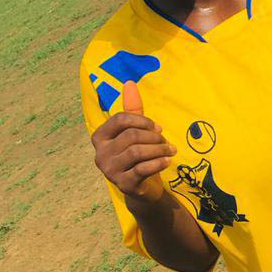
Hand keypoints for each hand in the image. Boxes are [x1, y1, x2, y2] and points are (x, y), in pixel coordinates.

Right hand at [91, 81, 175, 198]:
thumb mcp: (135, 131)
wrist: (142, 188)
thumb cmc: (138, 156)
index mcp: (100, 137)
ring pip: (137, 152)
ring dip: (159, 149)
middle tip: (166, 142)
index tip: (157, 128)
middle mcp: (100, 154)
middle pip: (131, 136)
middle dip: (153, 137)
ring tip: (171, 150)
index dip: (142, 121)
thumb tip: (129, 82)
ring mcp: (110, 171)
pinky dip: (158, 163)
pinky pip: (142, 169)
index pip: (120, 120)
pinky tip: (168, 161)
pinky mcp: (123, 184)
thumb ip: (132, 109)